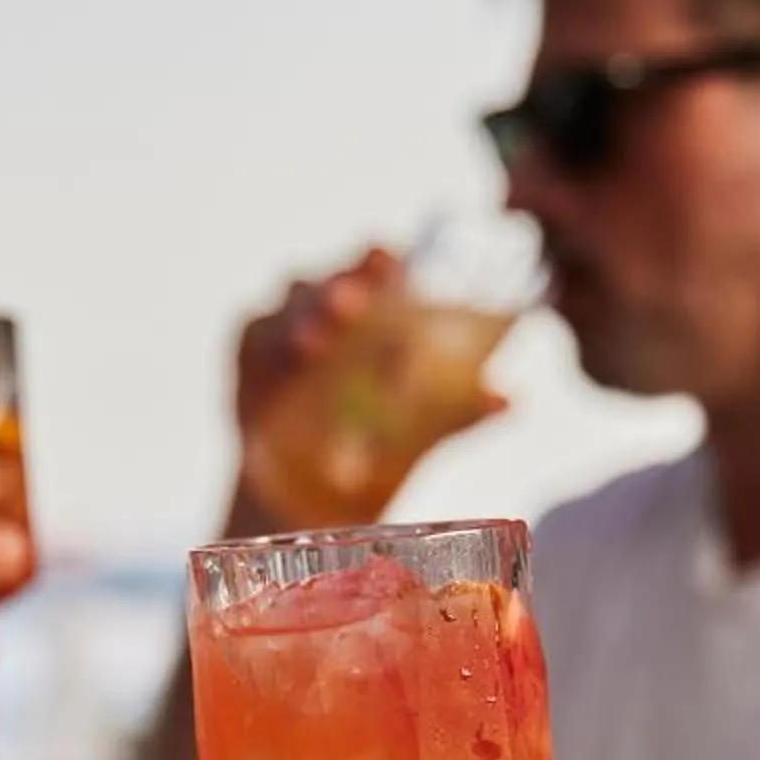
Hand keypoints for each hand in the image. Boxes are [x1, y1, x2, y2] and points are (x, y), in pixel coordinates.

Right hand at [229, 249, 502, 530]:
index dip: (378, 259)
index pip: (374, 268)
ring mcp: (281, 329)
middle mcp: (324, 306)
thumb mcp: (421, 431)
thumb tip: (510, 400)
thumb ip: (458, 412)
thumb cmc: (376, 445)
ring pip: (287, 309)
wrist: (316, 500)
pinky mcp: (249, 360)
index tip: (390, 260)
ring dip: (301, 321)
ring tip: (315, 345)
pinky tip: (285, 364)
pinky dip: (268, 353)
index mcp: (371, 307)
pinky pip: (255, 345)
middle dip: (338, 289)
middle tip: (352, 305)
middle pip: (327, 281)